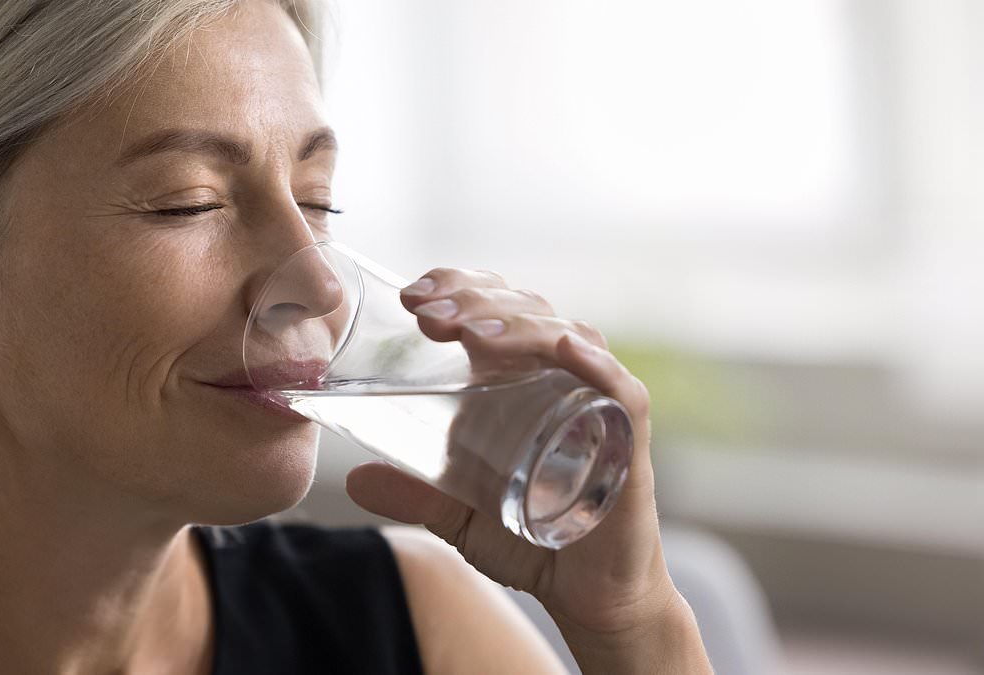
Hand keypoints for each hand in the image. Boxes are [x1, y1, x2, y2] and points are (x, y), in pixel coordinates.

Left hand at [344, 267, 676, 635]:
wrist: (590, 596)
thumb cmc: (533, 539)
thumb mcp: (458, 515)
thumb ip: (414, 493)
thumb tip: (355, 481)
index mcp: (521, 378)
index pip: (496, 307)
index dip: (458, 287)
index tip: (412, 296)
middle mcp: (562, 377)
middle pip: (526, 312)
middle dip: (475, 302)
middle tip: (428, 315)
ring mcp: (597, 403)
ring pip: (565, 337)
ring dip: (517, 326)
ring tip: (470, 335)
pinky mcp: (629, 440)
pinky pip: (620, 389)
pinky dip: (596, 364)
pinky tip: (565, 349)